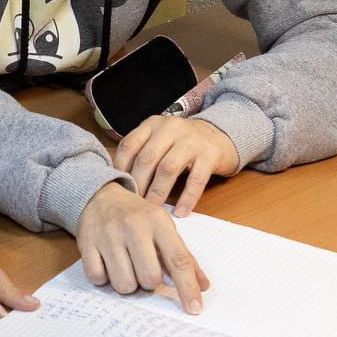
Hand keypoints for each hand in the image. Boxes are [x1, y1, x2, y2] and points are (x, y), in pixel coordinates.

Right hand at [77, 181, 209, 313]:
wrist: (99, 194)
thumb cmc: (137, 216)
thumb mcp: (163, 228)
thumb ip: (184, 257)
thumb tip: (203, 286)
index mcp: (158, 221)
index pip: (178, 260)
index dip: (188, 288)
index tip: (195, 309)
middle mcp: (133, 226)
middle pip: (149, 278)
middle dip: (148, 282)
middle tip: (142, 268)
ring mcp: (108, 234)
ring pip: (124, 284)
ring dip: (127, 283)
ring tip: (125, 266)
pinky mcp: (87, 242)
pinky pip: (98, 279)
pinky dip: (104, 278)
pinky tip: (106, 263)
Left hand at [113, 115, 239, 216]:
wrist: (220, 135)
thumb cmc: (183, 143)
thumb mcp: (160, 139)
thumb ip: (142, 152)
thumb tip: (121, 181)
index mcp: (153, 124)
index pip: (129, 144)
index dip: (120, 168)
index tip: (116, 188)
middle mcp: (170, 128)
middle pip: (147, 158)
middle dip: (138, 184)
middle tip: (133, 204)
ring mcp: (191, 141)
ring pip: (168, 168)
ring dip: (158, 192)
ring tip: (153, 210)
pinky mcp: (210, 155)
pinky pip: (196, 180)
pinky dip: (187, 198)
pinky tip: (180, 212)